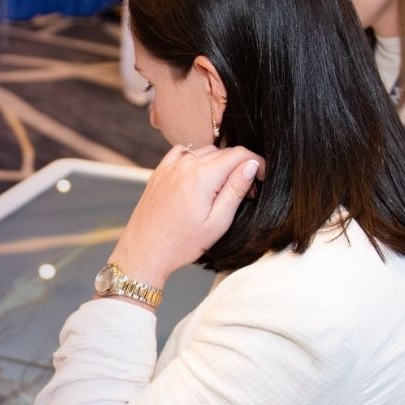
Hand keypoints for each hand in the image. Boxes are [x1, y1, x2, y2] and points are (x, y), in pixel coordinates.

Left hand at [109, 143, 263, 288]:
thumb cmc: (180, 244)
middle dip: (239, 166)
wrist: (143, 252)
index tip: (261, 179)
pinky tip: (198, 177)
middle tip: (245, 192)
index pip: (239, 154)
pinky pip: (182, 153)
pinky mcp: (159, 173)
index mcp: (202, 176)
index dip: (257, 163)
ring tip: (222, 189)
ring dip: (219, 163)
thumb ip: (236, 190)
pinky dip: (195, 159)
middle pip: (223, 151)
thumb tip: (251, 165)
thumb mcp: (218, 222)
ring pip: (204, 151)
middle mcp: (184, 165)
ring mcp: (169, 167)